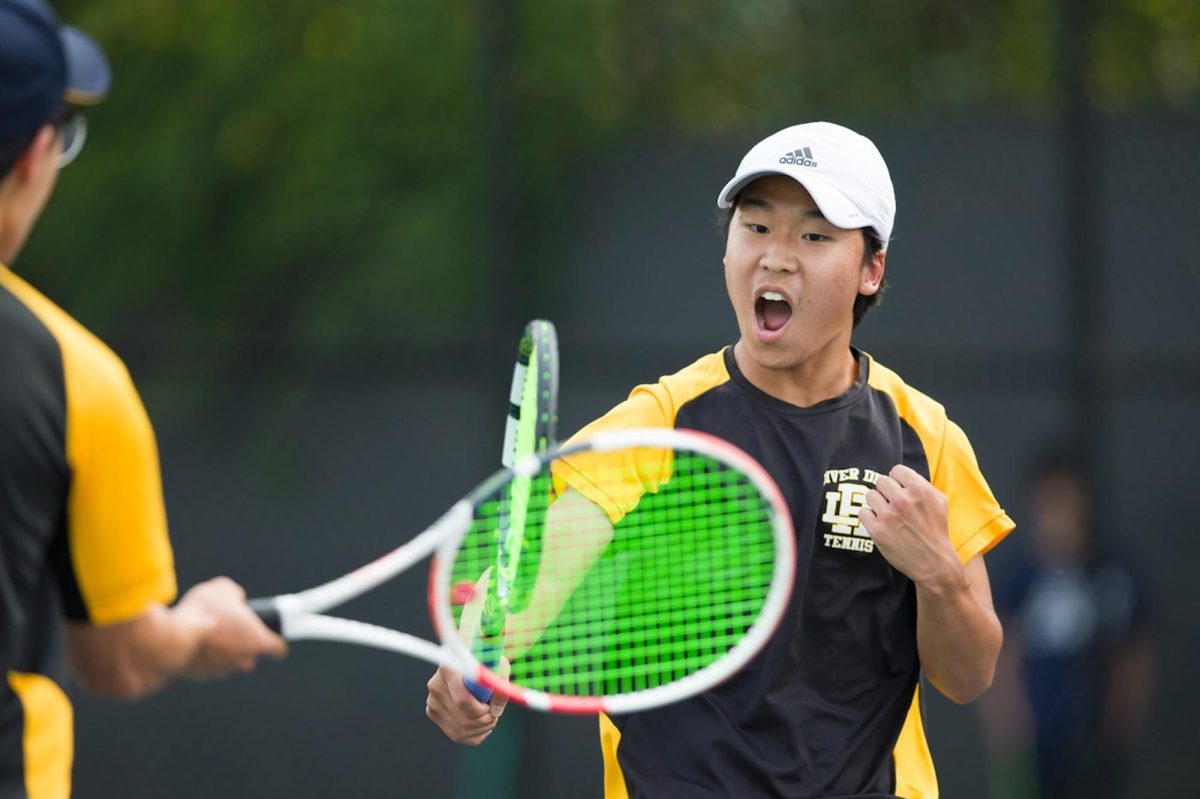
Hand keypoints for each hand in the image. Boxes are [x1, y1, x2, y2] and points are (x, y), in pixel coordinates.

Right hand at [174, 576, 287, 679]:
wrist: (173, 637)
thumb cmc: (204, 612)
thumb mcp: (224, 589)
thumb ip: (235, 594)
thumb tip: (235, 599)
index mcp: (258, 641)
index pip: (278, 649)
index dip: (275, 640)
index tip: (269, 635)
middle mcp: (243, 660)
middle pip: (250, 656)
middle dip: (242, 644)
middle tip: (228, 627)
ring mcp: (222, 671)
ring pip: (228, 662)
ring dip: (221, 650)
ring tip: (207, 631)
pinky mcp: (201, 677)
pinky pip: (208, 666)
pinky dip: (204, 656)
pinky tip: (194, 641)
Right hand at [426, 660, 509, 744]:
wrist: (467, 660)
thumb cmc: (486, 661)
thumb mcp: (498, 666)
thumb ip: (500, 685)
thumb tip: (495, 711)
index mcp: (450, 668)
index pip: (463, 701)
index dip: (482, 710)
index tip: (492, 706)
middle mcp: (436, 685)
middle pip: (463, 720)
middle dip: (485, 721)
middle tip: (495, 712)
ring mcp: (432, 700)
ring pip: (460, 731)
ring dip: (482, 729)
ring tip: (490, 716)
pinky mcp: (433, 712)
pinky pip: (456, 735)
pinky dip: (474, 735)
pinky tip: (482, 724)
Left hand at [860, 465, 961, 591]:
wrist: (934, 562)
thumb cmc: (936, 530)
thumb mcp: (939, 501)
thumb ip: (920, 484)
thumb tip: (900, 474)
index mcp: (920, 490)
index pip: (896, 470)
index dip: (897, 480)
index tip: (900, 491)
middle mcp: (903, 500)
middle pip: (880, 481)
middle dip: (886, 492)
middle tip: (894, 505)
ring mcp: (888, 515)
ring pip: (870, 495)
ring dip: (877, 504)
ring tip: (888, 515)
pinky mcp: (877, 530)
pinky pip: (863, 512)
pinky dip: (869, 518)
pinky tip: (880, 524)